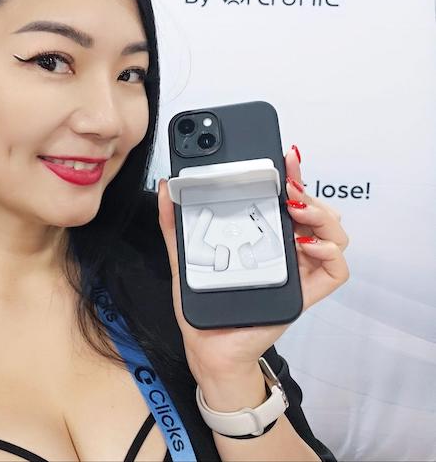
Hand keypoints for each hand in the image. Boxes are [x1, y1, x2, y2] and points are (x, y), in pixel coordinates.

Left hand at [157, 144, 349, 384]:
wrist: (208, 347)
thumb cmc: (203, 303)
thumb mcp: (185, 257)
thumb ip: (176, 224)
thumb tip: (167, 187)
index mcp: (263, 237)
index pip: (286, 199)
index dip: (292, 176)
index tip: (284, 156)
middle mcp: (285, 251)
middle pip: (315, 211)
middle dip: (308, 191)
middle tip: (289, 185)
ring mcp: (298, 272)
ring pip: (333, 235)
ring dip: (322, 216)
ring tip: (298, 211)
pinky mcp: (304, 295)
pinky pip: (335, 272)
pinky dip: (331, 253)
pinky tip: (308, 246)